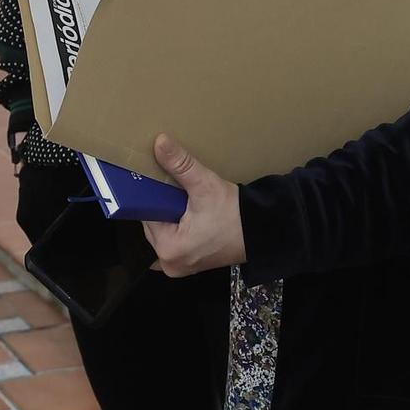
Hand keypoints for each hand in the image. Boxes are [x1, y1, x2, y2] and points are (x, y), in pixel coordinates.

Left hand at [141, 133, 244, 276]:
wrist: (263, 232)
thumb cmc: (235, 214)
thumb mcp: (205, 186)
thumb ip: (180, 165)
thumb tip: (160, 142)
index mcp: (167, 249)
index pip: (146, 214)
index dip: (153, 196)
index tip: (159, 180)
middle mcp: (169, 263)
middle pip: (154, 224)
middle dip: (163, 205)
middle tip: (178, 190)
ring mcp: (180, 266)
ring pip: (164, 230)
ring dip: (172, 215)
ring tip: (186, 199)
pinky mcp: (190, 264)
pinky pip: (175, 239)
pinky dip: (180, 226)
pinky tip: (191, 213)